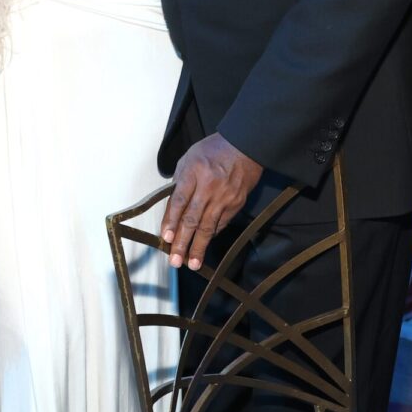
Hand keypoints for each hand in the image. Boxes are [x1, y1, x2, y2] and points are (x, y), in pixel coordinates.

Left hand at [159, 133, 262, 270]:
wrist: (245, 147)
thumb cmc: (212, 150)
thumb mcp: (189, 157)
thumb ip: (179, 180)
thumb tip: (171, 204)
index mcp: (193, 172)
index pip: (179, 201)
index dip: (171, 221)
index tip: (166, 238)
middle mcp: (208, 187)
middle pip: (192, 219)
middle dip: (183, 242)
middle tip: (175, 260)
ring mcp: (224, 197)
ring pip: (208, 226)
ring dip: (199, 247)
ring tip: (191, 263)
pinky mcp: (236, 204)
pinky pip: (221, 223)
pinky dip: (212, 235)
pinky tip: (204, 246)